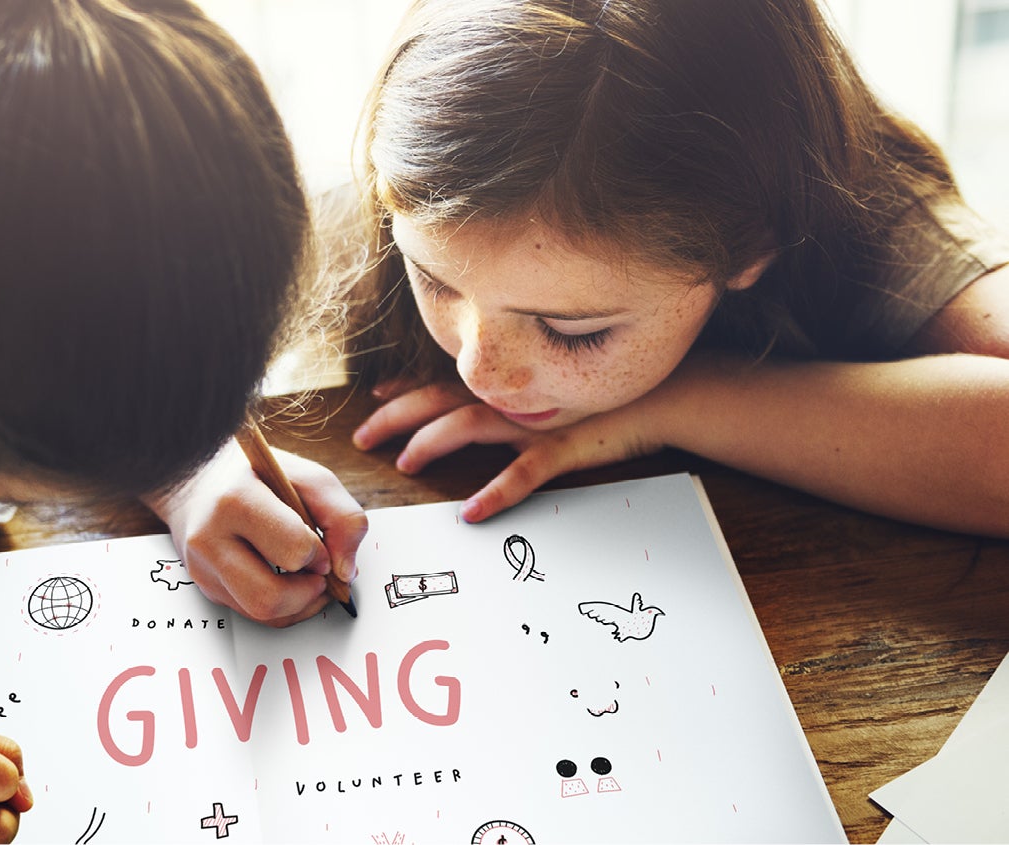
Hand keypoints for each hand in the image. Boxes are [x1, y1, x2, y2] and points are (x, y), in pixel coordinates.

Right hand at [145, 437, 367, 626]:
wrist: (200, 479)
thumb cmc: (257, 475)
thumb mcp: (307, 476)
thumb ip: (341, 516)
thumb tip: (344, 571)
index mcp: (235, 500)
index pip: (292, 550)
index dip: (319, 554)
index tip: (321, 544)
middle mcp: (210, 539)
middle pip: (269, 598)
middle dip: (308, 592)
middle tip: (318, 572)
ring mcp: (203, 568)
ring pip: (262, 615)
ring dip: (298, 605)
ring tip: (307, 579)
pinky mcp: (206, 587)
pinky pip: (254, 616)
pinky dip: (283, 607)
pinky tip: (289, 583)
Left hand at [353, 378, 662, 521]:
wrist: (660, 398)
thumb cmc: (600, 401)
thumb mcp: (546, 395)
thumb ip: (507, 401)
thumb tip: (467, 407)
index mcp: (504, 387)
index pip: (440, 383)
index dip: (403, 390)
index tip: (373, 399)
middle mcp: (511, 399)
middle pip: (438, 400)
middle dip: (395, 417)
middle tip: (362, 438)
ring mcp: (533, 422)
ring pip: (469, 425)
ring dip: (432, 442)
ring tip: (406, 463)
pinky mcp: (562, 448)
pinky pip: (523, 473)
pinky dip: (495, 492)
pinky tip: (471, 511)